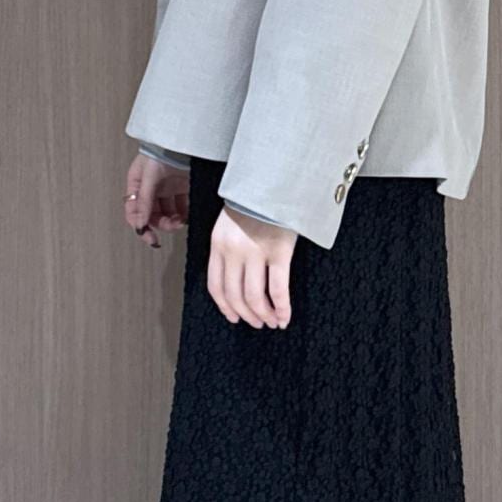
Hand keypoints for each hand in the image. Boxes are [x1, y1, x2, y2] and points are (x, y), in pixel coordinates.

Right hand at [125, 150, 188, 247]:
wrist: (185, 137)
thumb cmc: (162, 149)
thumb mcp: (149, 175)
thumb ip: (145, 199)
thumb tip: (140, 223)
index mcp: (138, 185)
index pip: (134, 212)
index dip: (141, 227)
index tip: (151, 238)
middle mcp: (151, 189)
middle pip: (152, 215)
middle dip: (162, 224)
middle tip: (173, 225)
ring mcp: (168, 188)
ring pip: (168, 213)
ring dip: (174, 220)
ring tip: (181, 220)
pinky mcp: (183, 187)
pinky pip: (182, 207)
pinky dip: (185, 213)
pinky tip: (188, 215)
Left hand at [210, 205, 296, 327]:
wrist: (276, 178)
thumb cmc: (256, 200)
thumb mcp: (231, 222)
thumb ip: (228, 247)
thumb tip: (236, 278)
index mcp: (218, 243)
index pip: (216, 286)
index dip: (225, 307)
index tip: (234, 317)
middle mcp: (233, 250)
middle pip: (235, 295)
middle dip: (247, 315)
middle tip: (257, 323)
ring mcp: (255, 251)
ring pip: (255, 296)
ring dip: (264, 315)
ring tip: (272, 322)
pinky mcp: (279, 251)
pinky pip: (278, 288)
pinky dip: (282, 307)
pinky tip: (285, 316)